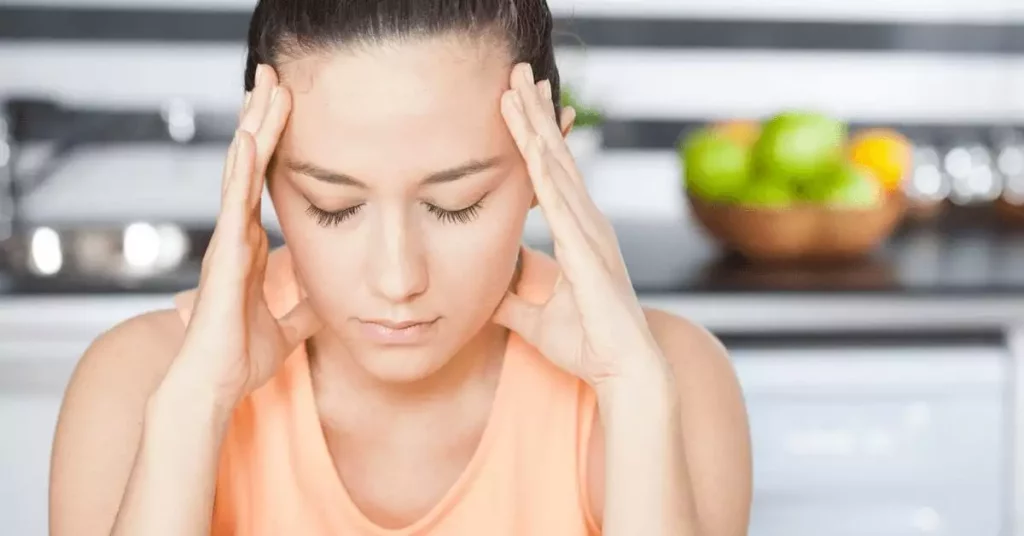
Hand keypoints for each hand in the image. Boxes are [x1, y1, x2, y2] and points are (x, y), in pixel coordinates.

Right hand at [171, 65, 320, 407]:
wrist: (215, 386)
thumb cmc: (240, 359)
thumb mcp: (287, 327)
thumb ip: (305, 308)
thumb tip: (330, 301)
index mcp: (248, 247)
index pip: (265, 183)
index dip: (273, 147)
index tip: (284, 110)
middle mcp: (235, 236)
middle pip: (251, 166)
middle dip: (262, 121)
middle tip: (273, 77)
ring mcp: (227, 242)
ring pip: (241, 174)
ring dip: (254, 130)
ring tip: (264, 87)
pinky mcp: (223, 256)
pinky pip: (233, 205)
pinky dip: (241, 172)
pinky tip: (249, 139)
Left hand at [493, 64, 666, 388]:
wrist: (623, 371)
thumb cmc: (586, 345)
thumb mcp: (532, 316)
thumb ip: (510, 294)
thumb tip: (484, 283)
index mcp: (577, 233)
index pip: (548, 174)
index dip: (532, 136)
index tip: (515, 103)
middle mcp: (587, 222)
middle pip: (555, 156)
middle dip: (535, 113)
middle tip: (518, 72)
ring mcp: (590, 232)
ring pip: (557, 167)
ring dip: (536, 125)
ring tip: (519, 86)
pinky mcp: (587, 249)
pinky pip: (561, 201)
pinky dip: (544, 169)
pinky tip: (531, 141)